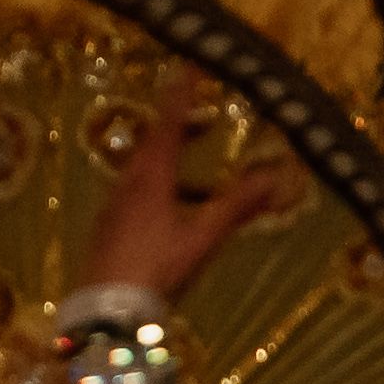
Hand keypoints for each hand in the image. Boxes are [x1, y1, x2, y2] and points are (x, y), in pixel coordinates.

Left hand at [75, 73, 299, 304]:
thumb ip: (236, 207)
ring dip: (171, 167)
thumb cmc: (157, 269)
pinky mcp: (107, 230)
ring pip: (143, 174)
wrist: (107, 313)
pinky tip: (173, 217)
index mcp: (151, 180)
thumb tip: (276, 176)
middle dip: (178, 132)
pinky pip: (135, 198)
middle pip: (152, 147)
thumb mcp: (202, 238)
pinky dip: (158, 192)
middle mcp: (128, 186)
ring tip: (199, 183)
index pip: (168, 127)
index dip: (180, 98)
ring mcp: (113, 208)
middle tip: (202, 125)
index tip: (188, 69)